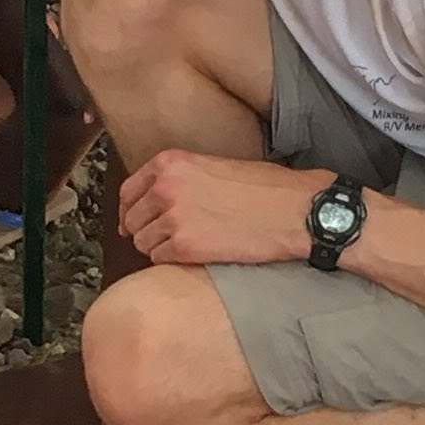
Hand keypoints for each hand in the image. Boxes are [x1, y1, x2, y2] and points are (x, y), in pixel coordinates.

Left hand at [116, 147, 325, 268]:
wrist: (294, 209)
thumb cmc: (266, 188)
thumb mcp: (214, 166)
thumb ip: (181, 179)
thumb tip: (156, 201)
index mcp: (171, 163)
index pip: (129, 191)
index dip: (129, 211)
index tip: (132, 222)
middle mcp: (165, 187)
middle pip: (132, 220)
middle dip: (146, 231)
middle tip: (165, 240)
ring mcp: (173, 218)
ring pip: (143, 243)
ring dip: (159, 248)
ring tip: (187, 246)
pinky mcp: (185, 247)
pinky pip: (159, 260)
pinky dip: (172, 261)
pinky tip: (195, 255)